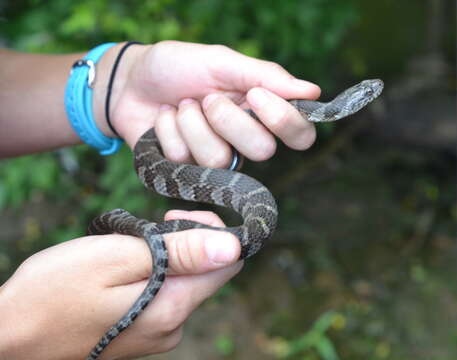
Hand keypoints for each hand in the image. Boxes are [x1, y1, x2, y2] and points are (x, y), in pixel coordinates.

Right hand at [0, 211, 241, 359]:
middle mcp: (173, 328)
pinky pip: (163, 296)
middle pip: (206, 273)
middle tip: (147, 229)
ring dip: (167, 259)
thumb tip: (233, 247)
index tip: (174, 216)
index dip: (212, 232)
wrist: (12, 334)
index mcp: (172, 307)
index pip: (227, 264)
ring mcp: (157, 335)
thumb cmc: (56, 288)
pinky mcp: (141, 334)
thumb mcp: (120, 257)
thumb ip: (181, 253)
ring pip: (184, 283)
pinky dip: (152, 276)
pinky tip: (122, 272)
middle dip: (186, 243)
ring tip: (128, 251)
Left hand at [103, 41, 320, 166]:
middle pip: (263, 150)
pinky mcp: (188, 169)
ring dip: (193, 124)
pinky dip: (170, 131)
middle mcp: (245, 138)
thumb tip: (313, 91)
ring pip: (220, 157)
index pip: (300, 134)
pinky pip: (187, 159)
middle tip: (207, 98)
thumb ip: (265, 75)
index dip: (283, 120)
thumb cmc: (178, 66)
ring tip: (181, 105)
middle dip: (229, 120)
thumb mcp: (221, 61)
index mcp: (261, 110)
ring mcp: (216, 157)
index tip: (255, 95)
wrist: (129, 82)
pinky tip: (164, 119)